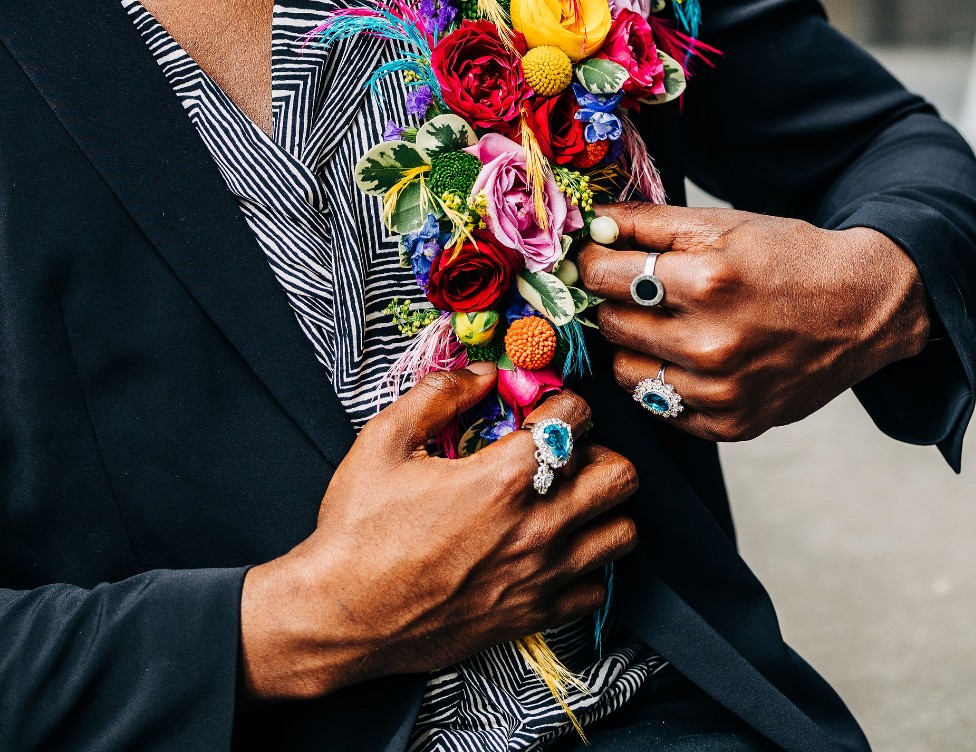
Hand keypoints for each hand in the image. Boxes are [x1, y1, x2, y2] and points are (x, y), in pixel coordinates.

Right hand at [240, 365, 637, 699]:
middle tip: (563, 451)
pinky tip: (553, 549)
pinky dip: (585, 565)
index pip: (576, 418)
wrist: (341, 617)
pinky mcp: (533, 615)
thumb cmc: (358, 530)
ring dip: (600, 508)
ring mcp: (540, 576)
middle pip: (619, 475)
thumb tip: (481, 373)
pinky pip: (596, 588)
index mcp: (503, 477)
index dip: (563, 402)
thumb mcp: (385, 440)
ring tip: (566, 498)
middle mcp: (536, 526)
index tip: (544, 409)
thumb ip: (438, 394)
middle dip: (596, 451)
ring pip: (621, 532)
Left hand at [578, 203, 930, 442]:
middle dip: (613, 301)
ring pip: (626, 369)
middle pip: (610, 324)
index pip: (603, 277)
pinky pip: (660, 404)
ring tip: (663, 322)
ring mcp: (721, 392)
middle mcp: (710, 344)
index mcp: (707, 282)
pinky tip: (689, 353)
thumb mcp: (722, 223)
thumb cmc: (787, 258)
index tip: (598, 256)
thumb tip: (589, 226)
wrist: (862, 308)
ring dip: (633, 343)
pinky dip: (663, 378)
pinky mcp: (731, 425)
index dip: (593, 261)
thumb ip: (647, 223)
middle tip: (633, 287)